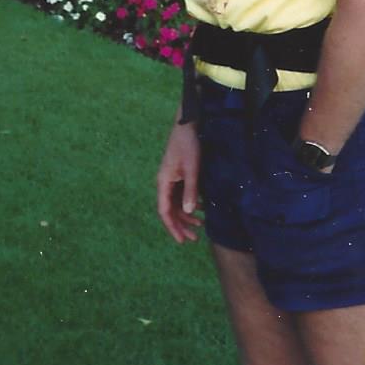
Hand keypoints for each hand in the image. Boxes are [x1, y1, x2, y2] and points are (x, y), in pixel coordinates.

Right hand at [155, 121, 202, 242]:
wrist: (188, 124)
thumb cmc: (189, 145)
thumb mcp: (192, 169)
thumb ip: (191, 191)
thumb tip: (189, 212)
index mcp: (163, 182)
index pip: (165, 211)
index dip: (172, 227)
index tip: (182, 240)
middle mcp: (165, 183)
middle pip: (171, 210)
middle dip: (181, 225)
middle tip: (194, 237)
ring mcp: (171, 179)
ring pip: (177, 203)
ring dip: (187, 215)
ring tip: (201, 224)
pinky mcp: (178, 175)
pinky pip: (182, 194)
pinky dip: (190, 203)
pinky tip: (201, 207)